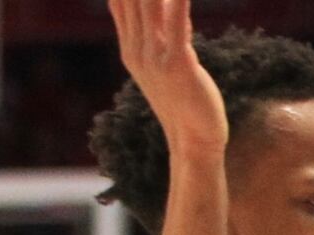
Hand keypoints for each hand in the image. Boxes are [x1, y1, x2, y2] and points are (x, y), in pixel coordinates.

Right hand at [109, 0, 227, 151]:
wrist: (194, 142)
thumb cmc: (186, 105)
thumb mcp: (171, 64)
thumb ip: (169, 35)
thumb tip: (174, 12)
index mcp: (130, 48)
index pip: (119, 1)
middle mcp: (136, 49)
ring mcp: (154, 57)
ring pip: (149, 4)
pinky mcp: (177, 63)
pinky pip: (176, 21)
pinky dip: (178, 1)